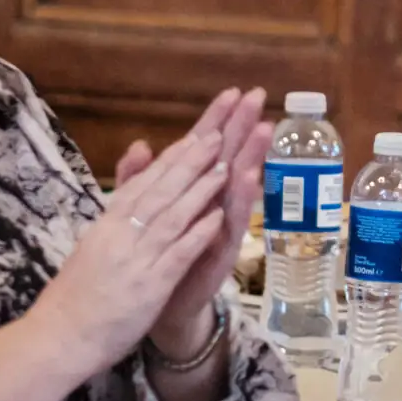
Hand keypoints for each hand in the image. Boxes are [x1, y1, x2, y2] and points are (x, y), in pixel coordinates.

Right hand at [34, 129, 228, 374]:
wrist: (59, 337)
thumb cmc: (76, 294)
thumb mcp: (93, 245)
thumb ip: (116, 211)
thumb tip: (125, 186)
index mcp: (107, 223)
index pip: (143, 182)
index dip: (172, 158)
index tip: (198, 134)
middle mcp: (120, 234)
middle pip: (160, 190)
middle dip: (190, 161)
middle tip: (217, 135)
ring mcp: (135, 258)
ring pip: (171, 216)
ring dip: (200, 190)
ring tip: (225, 166)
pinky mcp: (148, 286)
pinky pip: (177, 254)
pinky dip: (197, 234)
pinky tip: (218, 217)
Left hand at [113, 87, 271, 360]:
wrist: (158, 309)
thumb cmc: (157, 258)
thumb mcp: (143, 214)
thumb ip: (138, 180)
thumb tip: (140, 144)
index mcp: (191, 193)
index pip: (206, 149)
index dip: (218, 120)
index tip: (233, 91)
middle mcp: (212, 205)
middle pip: (230, 159)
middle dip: (244, 129)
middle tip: (259, 99)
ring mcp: (221, 229)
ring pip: (238, 187)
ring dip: (251, 157)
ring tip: (263, 130)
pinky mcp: (222, 252)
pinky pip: (233, 223)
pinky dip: (241, 201)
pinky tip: (249, 181)